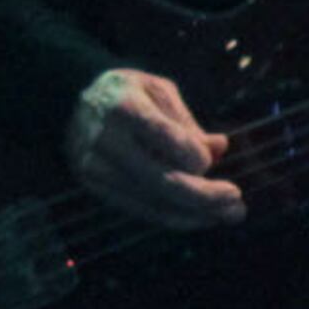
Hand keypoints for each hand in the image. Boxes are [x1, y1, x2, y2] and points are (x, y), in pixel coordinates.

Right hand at [67, 66, 241, 226]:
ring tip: (229, 214)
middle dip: (208, 197)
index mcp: (125, 107)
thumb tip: (219, 148)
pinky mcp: (93, 185)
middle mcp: (106, 140)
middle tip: (238, 204)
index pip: (172, 144)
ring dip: (198, 214)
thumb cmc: (125, 92)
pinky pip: (140, 210)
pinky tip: (198, 217)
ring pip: (155, 202)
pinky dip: (174, 217)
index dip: (199, 158)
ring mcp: (95, 166)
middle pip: (166, 182)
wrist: (70, 99)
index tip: (210, 156)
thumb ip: (187, 122)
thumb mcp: (158, 90)